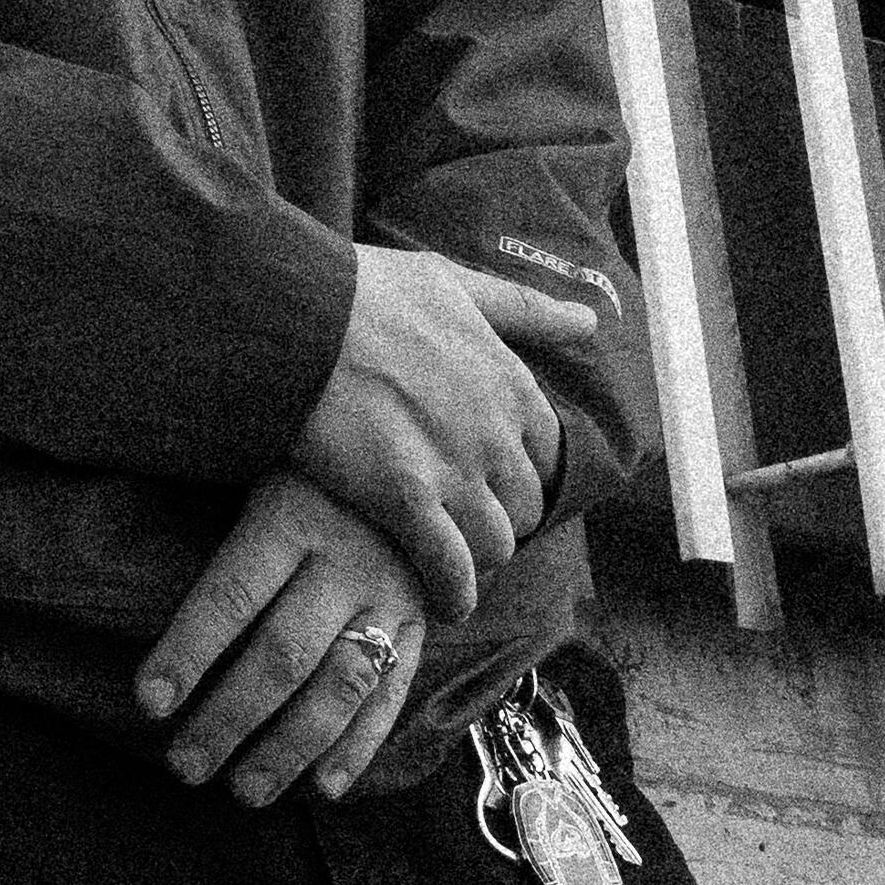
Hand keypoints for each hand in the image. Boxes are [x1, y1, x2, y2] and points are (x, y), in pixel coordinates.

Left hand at [136, 470, 429, 806]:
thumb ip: (212, 526)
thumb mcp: (251, 470)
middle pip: (283, 654)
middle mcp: (343, 561)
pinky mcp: (419, 625)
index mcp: (288, 515)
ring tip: (245, 792)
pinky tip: (324, 788)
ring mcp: (389, 597)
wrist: (406, 460)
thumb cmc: (297, 467)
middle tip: (186, 767)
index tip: (148, 702)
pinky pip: (392, 695)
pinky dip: (360, 746)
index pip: (230, 594)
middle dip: (231, 718)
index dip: (189, 650)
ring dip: (292, 748)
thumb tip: (127, 577)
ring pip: (339, 686)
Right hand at [288, 245, 597, 619]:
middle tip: (464, 521)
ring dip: (478, 557)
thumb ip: (521, 309)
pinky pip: (450, 568)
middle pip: (524, 505)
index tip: (492, 479)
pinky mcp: (405, 500)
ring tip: (451, 560)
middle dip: (500, 517)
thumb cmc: (364, 291)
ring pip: (495, 542)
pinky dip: (453, 592)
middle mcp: (495, 433)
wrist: (295, 314)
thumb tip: (589, 323)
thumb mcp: (452, 283)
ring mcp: (454, 470)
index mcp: (509, 383)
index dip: (521, 472)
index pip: (547, 455)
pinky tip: (443, 602)